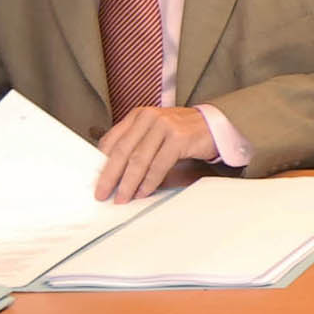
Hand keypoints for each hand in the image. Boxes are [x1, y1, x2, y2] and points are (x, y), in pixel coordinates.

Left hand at [94, 105, 218, 201]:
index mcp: (138, 116)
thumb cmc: (184, 133)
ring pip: (139, 160)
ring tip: (123, 198)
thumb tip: (115, 173)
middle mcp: (148, 117)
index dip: (101, 164)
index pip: (111, 140)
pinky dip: (149, 182)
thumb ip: (137, 145)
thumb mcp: (156, 133)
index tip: (97, 182)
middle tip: (102, 194)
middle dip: (110, 176)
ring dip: (128, 183)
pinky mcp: (179, 138)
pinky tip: (144, 192)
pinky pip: (159, 165)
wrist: (216, 126)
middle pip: (122, 151)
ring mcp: (164, 126)